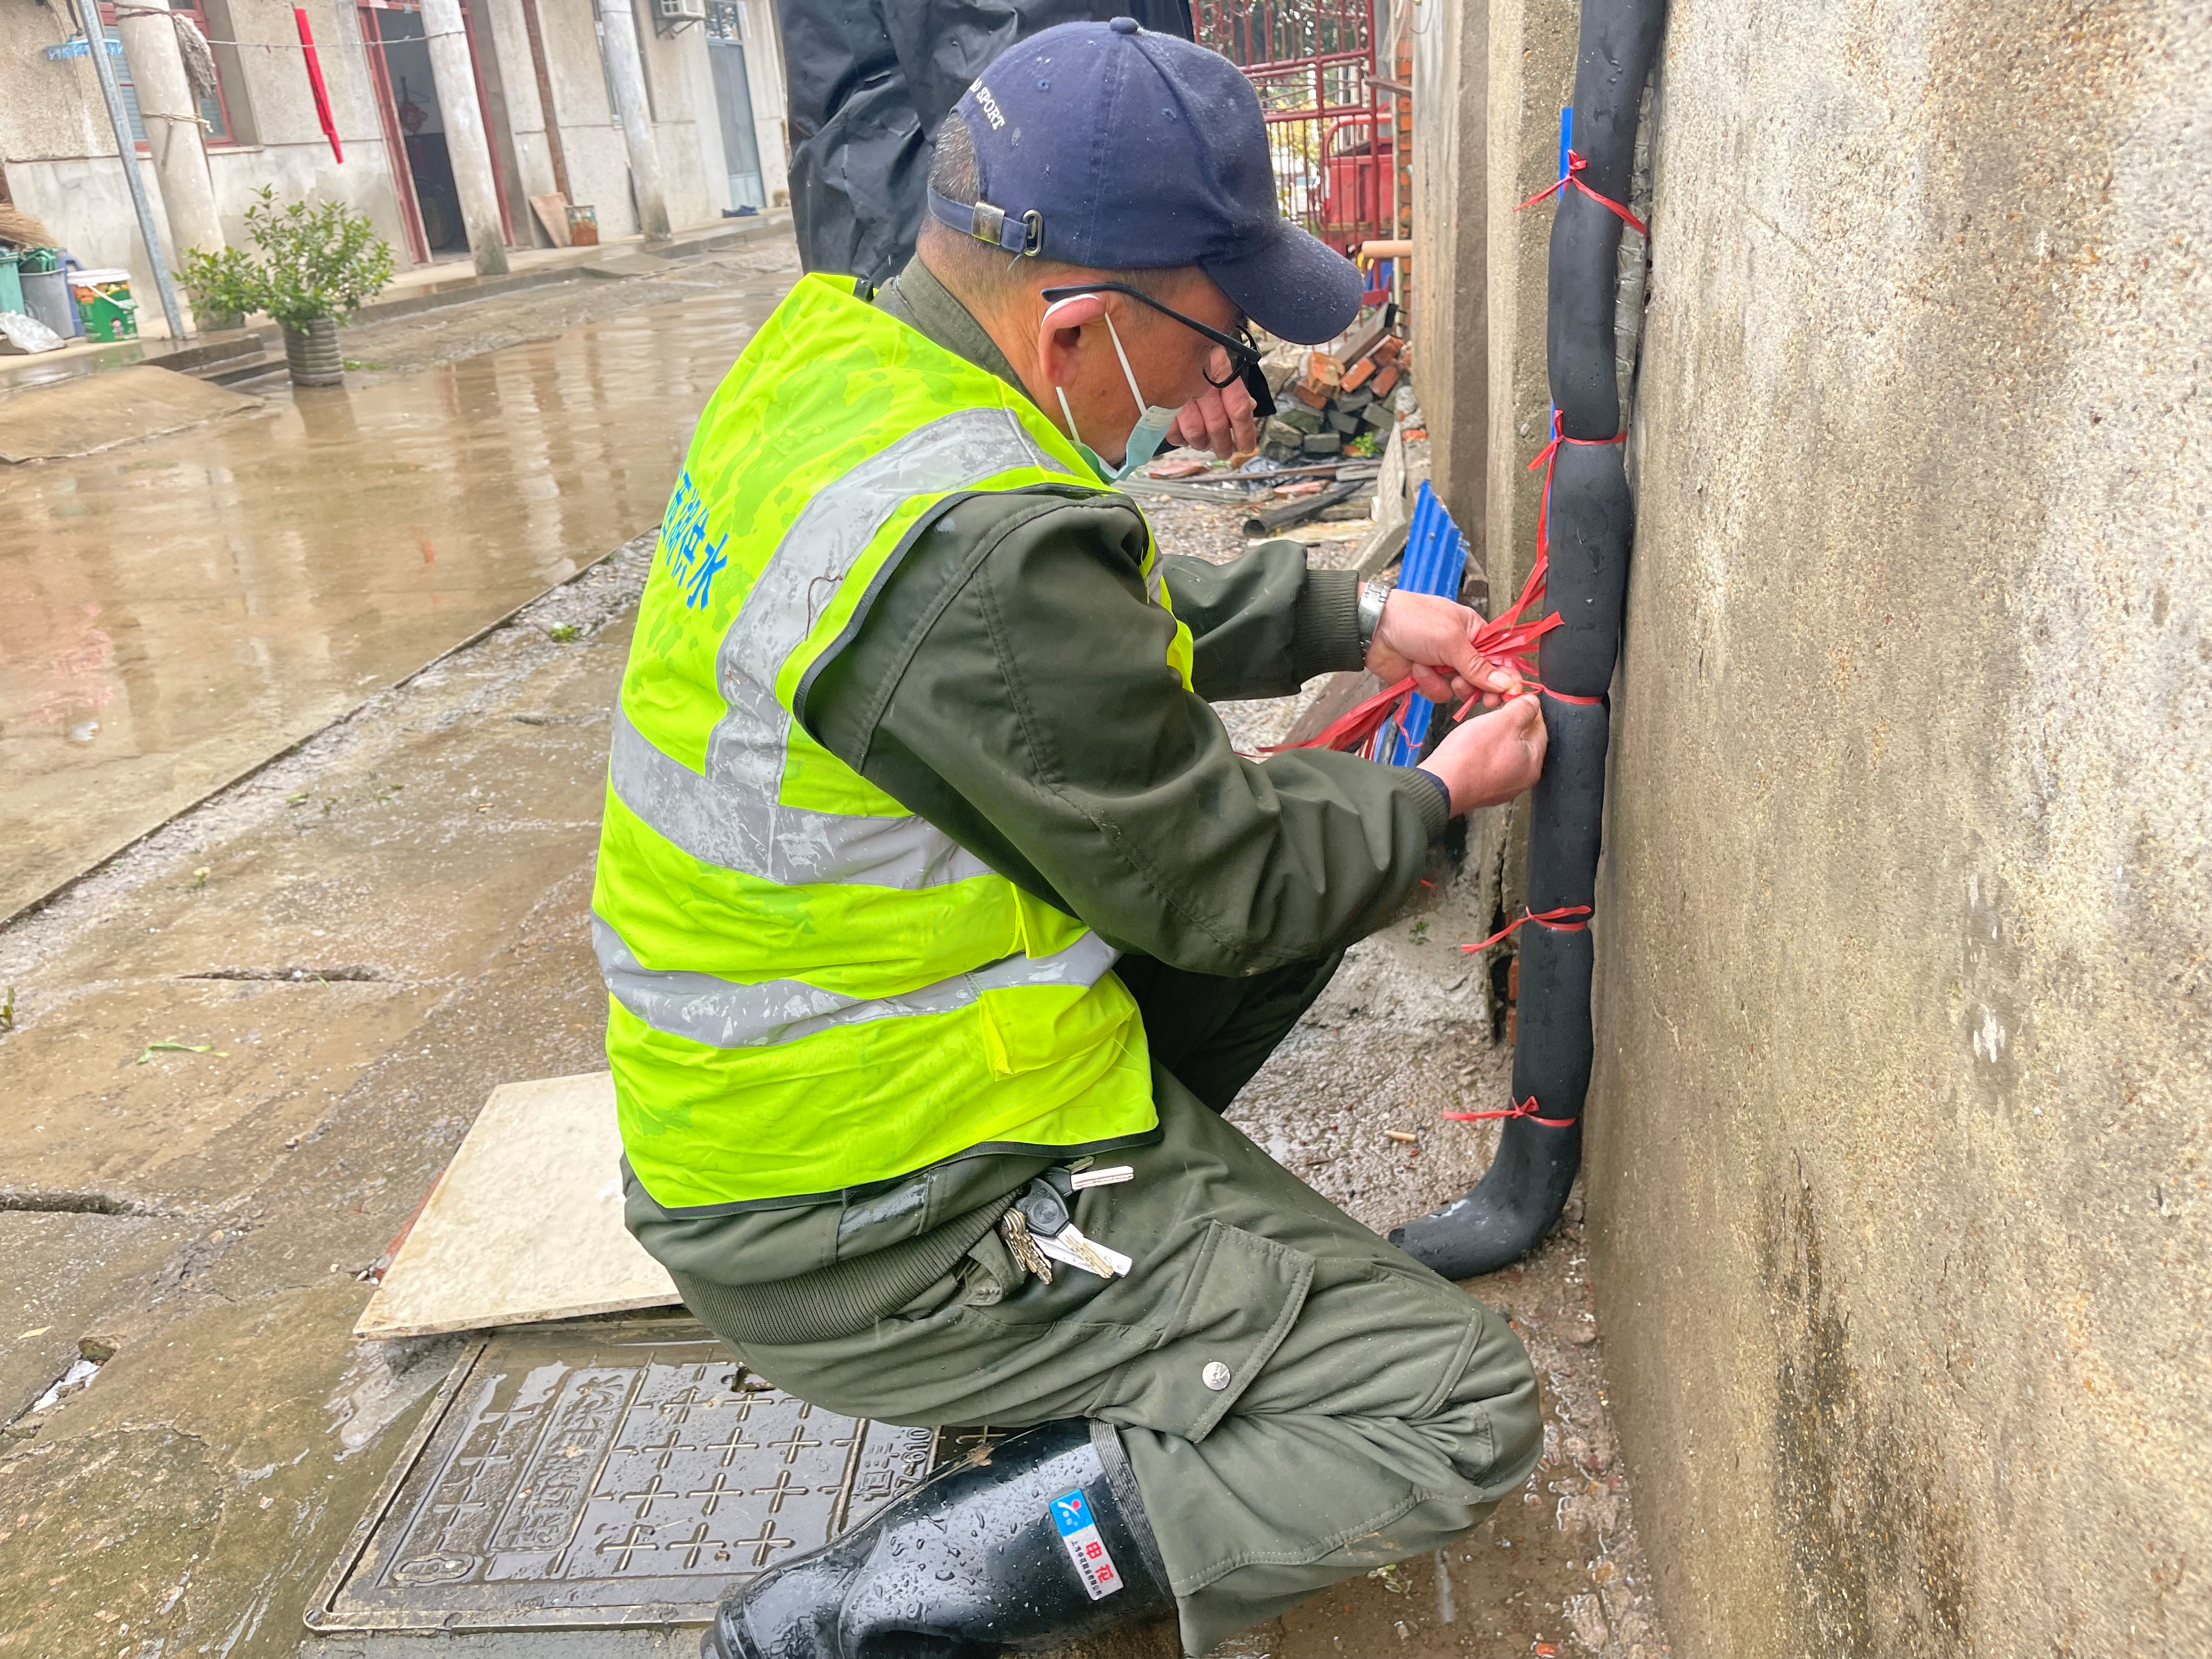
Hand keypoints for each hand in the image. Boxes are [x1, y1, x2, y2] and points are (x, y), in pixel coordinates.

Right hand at [1166, 350, 1259, 457]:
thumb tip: (1249, 408)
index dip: (1245, 432)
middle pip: (1217, 424)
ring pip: (1195, 432)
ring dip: (1202, 443)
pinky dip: (1181, 439)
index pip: (1238, 408)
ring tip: (1204, 444)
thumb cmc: (1194, 357)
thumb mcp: (1218, 364)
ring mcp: (1177, 394)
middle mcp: (1199, 383)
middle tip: (1225, 452)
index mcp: (1219, 370)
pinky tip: (1185, 436)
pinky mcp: (1158, 404)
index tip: (1247, 447)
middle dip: (1223, 444)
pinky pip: (1173, 432)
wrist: (1160, 344)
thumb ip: (1234, 388)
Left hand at [1366, 590, 1523, 705]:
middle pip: (1482, 680)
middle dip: (1473, 686)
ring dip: (1444, 682)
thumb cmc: (1414, 620)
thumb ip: (1478, 666)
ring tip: (1430, 667)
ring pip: (1459, 691)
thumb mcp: (1451, 640)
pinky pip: (1438, 694)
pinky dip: (1427, 684)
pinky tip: (1416, 670)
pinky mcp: (1427, 680)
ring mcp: (1444, 667)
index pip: (1500, 658)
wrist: (1373, 629)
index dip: (1506, 677)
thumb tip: (1506, 683)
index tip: (1509, 693)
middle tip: (1471, 691)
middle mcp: (1462, 651)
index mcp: (1475, 633)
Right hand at [1418, 694, 1545, 814]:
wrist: (1442, 784)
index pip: (1541, 728)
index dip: (1530, 710)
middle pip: (1525, 743)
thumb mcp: (1502, 721)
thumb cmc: (1473, 754)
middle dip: (1514, 725)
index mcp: (1533, 763)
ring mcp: (1503, 788)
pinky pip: (1492, 767)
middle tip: (1499, 712)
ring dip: (1500, 739)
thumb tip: (1533, 703)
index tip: (1518, 699)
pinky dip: (1487, 754)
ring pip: (1508, 755)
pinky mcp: (1484, 792)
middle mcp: (1523, 780)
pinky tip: (1475, 748)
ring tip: (1484, 728)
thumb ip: (1523, 709)